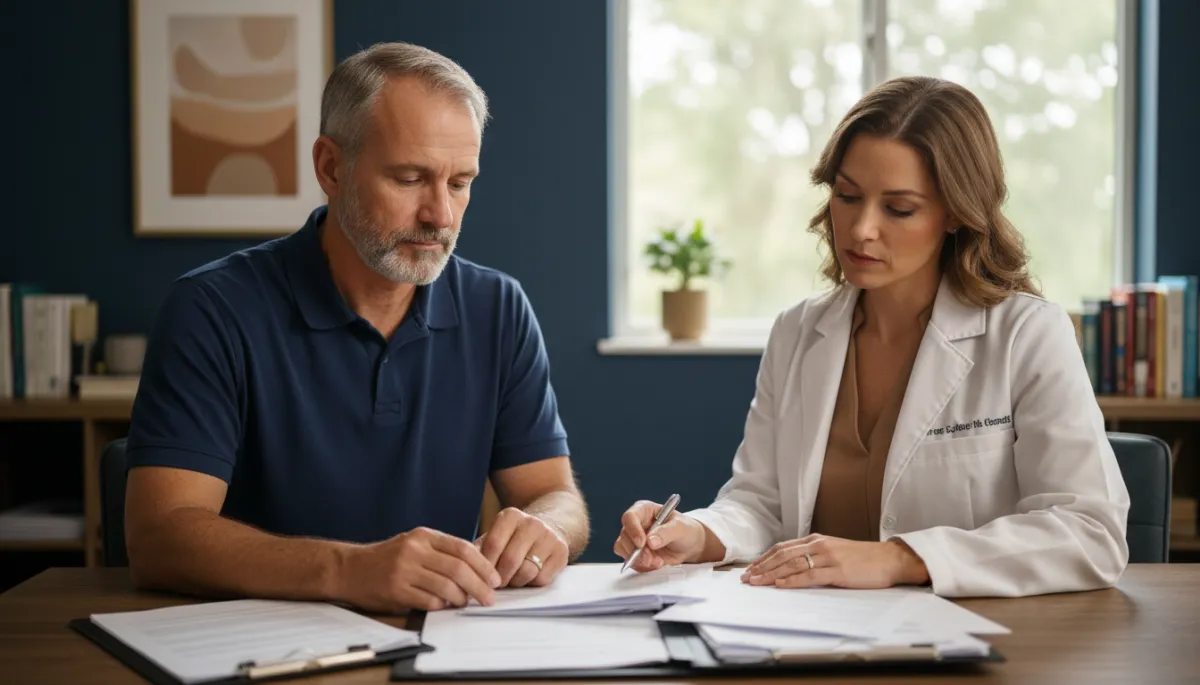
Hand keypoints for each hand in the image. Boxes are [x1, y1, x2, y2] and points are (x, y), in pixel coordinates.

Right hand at [340, 527, 500, 612]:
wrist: (350, 568)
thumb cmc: (387, 558)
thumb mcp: (414, 544)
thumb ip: (441, 551)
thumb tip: (477, 567)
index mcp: (423, 536)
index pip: (462, 548)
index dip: (483, 565)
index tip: (495, 578)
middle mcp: (414, 550)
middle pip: (458, 569)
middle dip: (479, 585)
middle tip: (489, 597)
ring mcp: (404, 571)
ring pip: (446, 587)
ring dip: (461, 598)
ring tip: (466, 602)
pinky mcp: (396, 591)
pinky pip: (429, 601)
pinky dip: (442, 606)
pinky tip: (445, 606)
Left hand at [476, 508, 568, 587]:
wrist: (550, 527)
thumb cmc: (514, 538)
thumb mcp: (496, 536)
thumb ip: (479, 550)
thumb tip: (465, 569)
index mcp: (510, 516)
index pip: (493, 544)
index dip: (485, 565)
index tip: (481, 576)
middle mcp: (532, 523)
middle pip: (510, 560)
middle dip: (500, 578)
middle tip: (495, 585)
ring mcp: (549, 537)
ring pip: (527, 571)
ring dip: (516, 582)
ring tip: (511, 580)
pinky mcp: (561, 552)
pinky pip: (542, 578)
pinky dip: (532, 583)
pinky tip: (528, 577)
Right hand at [613, 500, 705, 571]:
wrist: (690, 546)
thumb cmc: (685, 530)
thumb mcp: (680, 527)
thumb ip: (666, 532)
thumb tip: (650, 541)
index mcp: (644, 510)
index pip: (630, 517)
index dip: (633, 530)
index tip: (642, 543)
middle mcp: (636, 524)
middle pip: (624, 536)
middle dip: (637, 551)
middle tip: (650, 559)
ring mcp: (634, 539)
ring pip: (624, 550)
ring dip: (640, 560)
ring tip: (658, 562)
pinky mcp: (636, 554)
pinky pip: (631, 562)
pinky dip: (642, 566)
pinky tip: (656, 564)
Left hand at [741, 535, 929, 588]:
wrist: (890, 559)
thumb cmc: (863, 559)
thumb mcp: (834, 551)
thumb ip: (814, 555)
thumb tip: (792, 566)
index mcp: (816, 540)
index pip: (783, 548)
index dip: (764, 558)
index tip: (751, 569)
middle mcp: (819, 545)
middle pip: (782, 555)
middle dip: (762, 567)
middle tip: (746, 578)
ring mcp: (828, 557)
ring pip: (792, 564)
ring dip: (772, 574)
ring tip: (757, 583)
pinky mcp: (838, 571)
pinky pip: (810, 575)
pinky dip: (793, 580)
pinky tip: (781, 585)